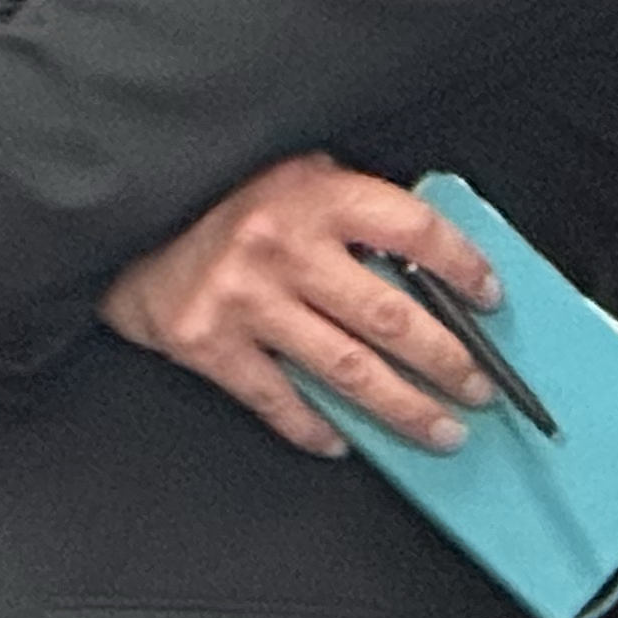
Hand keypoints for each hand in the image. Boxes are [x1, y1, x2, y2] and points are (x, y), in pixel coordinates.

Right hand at [100, 153, 501, 457]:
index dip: (462, 265)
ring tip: (442, 430)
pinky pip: (278, 401)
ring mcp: (246, 300)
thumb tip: (429, 261)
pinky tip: (349, 442)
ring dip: (404, 408)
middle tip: (482, 388)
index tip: (491, 296)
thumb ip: (353, 209)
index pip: (413, 230)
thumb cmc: (225, 199)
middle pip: (389, 317)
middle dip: (448, 361)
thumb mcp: (296, 174)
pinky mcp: (209, 345)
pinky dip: (317, 428)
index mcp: (316, 195)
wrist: (127, 221)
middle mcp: (284, 248)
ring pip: (347, 370)